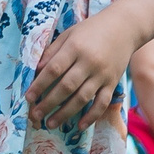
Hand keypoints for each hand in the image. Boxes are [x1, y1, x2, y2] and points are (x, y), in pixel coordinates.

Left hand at [28, 9, 135, 128]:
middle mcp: (89, 62)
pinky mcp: (113, 82)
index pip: (54, 69)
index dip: (39, 85)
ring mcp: (102, 74)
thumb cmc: (91, 30)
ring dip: (65, 113)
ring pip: (82, 98)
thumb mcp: (68, 34)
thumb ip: (52, 52)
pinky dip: (91, 116)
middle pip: (66, 87)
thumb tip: (36, 70)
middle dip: (48, 103)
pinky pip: (102, 102)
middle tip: (35, 115)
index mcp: (75, 48)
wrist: (124, 27)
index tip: (28, 97)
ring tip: (50, 124)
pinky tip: (79, 126)